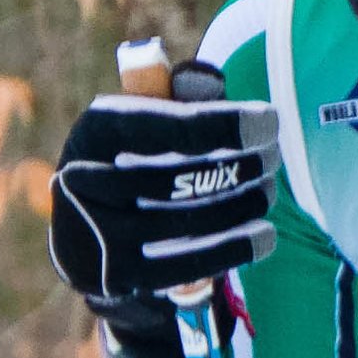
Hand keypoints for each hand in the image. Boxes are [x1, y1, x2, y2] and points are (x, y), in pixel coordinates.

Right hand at [50, 87, 275, 357]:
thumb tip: (208, 80)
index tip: (271, 123)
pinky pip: (184, 266)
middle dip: (238, 168)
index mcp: (96, 129)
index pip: (165, 125)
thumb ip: (184, 96)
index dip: (224, 124)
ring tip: (269, 192)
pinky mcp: (117, 277)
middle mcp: (84, 181)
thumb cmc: (138, 160)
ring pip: (184, 223)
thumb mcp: (152, 119)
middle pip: (175, 178)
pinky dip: (232, 249)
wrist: (88, 233)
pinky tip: (265, 235)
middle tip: (273, 160)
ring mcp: (96, 234)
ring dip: (241, 206)